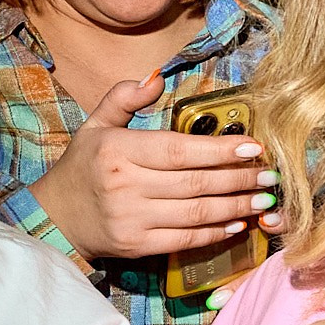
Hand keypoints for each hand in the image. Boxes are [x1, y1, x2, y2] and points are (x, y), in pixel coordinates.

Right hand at [26, 77, 280, 258]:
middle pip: (194, 183)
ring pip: (195, 213)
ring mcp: (132, 219)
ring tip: (262, 198)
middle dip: (238, 178)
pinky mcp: (137, 246)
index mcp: (118, 151)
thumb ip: (123, 98)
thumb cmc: (82, 167)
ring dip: (235, 206)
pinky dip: (215, 233)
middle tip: (269, 173)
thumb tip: (155, 78)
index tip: (252, 146)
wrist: (55, 218)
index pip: (177, 150)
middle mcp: (125, 186)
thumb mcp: (95, 125)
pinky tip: (238, 222)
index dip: (218, 149)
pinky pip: (185, 239)